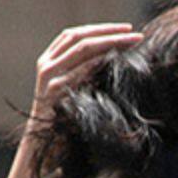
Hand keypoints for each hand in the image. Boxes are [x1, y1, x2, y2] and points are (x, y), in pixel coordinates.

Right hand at [28, 22, 142, 130]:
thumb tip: (114, 57)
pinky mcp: (53, 91)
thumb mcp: (75, 92)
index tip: (126, 29)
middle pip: (79, 37)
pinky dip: (98, 61)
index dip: (102, 29)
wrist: (42, 147)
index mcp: (49, 61)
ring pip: (81, 48)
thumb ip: (85, 74)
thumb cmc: (63, 122)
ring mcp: (48, 77)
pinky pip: (79, 70)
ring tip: (132, 42)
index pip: (75, 35)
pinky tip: (116, 58)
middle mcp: (46, 65)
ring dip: (110, 42)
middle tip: (135, 33)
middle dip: (109, 32)